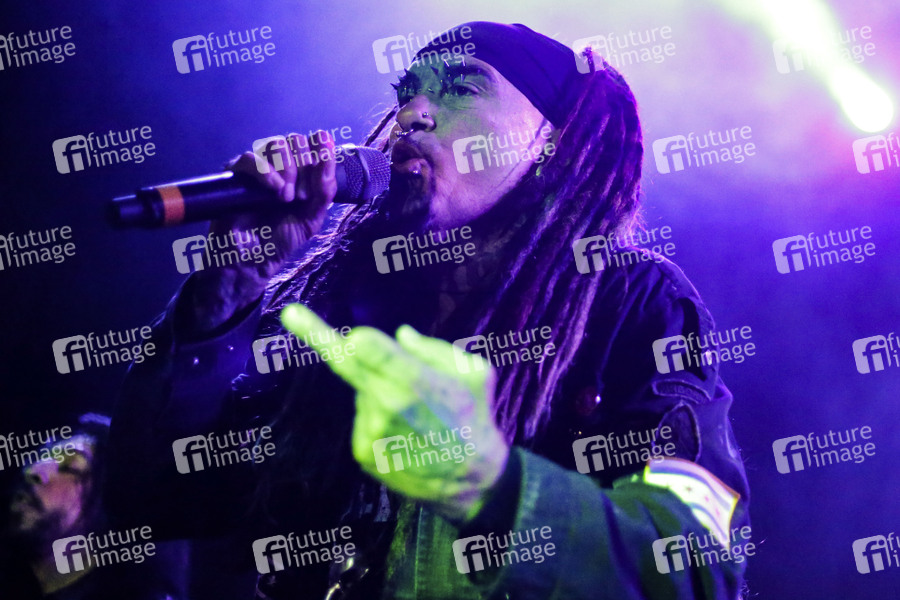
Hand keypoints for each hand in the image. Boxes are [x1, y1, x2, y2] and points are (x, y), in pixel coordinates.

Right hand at [189, 132, 337, 331]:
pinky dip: (266, 172)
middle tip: (299, 196)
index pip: (314, 143)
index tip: (322, 171)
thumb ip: (324, 191)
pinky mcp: (236, 174)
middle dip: (304, 167)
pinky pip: (251, 158)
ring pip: (276, 144)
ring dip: (287, 170)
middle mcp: (280, 165)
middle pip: (296, 140)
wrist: (252, 258)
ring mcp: (258, 168)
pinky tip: (274, 191)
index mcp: (301, 172)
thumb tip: (328, 160)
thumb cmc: (281, 238)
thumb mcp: (312, 217)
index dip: (321, 151)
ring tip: (285, 198)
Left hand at [280, 303, 509, 522]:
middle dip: (315, 334)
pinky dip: (377, 415)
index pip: (369, 348)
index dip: (358, 339)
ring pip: (363, 391)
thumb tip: (399, 334)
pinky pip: (363, 418)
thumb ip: (435, 348)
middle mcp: (386, 405)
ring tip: (414, 411)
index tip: (348, 333)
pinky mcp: (362, 452)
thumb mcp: (475, 372)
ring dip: (378, 389)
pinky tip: (403, 432)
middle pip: (345, 363)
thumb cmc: (475, 417)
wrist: (470, 480)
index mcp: (414, 380)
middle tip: (291, 314)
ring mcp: (370, 431)